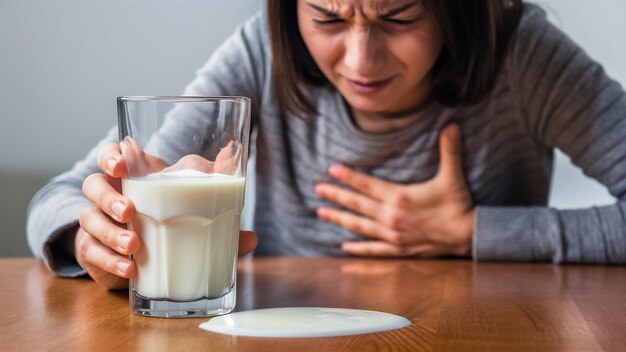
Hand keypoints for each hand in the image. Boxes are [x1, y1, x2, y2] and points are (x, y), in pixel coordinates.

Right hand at [76, 141, 256, 289]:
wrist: (137, 254)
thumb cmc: (167, 221)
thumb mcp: (191, 205)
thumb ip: (217, 201)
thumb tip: (250, 218)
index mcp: (131, 178)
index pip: (109, 156)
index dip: (111, 156)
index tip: (123, 163)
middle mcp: (108, 197)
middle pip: (93, 186)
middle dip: (110, 197)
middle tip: (131, 210)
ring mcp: (97, 224)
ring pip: (89, 220)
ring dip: (111, 232)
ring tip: (134, 244)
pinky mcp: (93, 253)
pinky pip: (92, 254)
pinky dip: (110, 261)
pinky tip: (129, 269)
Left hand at [315, 124, 474, 257]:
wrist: (468, 235)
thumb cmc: (458, 205)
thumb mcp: (452, 176)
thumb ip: (449, 150)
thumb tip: (452, 124)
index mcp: (399, 197)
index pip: (367, 184)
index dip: (348, 176)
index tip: (331, 169)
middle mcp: (391, 217)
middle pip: (357, 204)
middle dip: (336, 195)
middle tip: (317, 189)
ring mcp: (393, 235)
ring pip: (359, 226)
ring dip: (339, 218)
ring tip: (320, 213)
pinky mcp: (399, 250)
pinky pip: (373, 250)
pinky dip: (358, 248)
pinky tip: (343, 247)